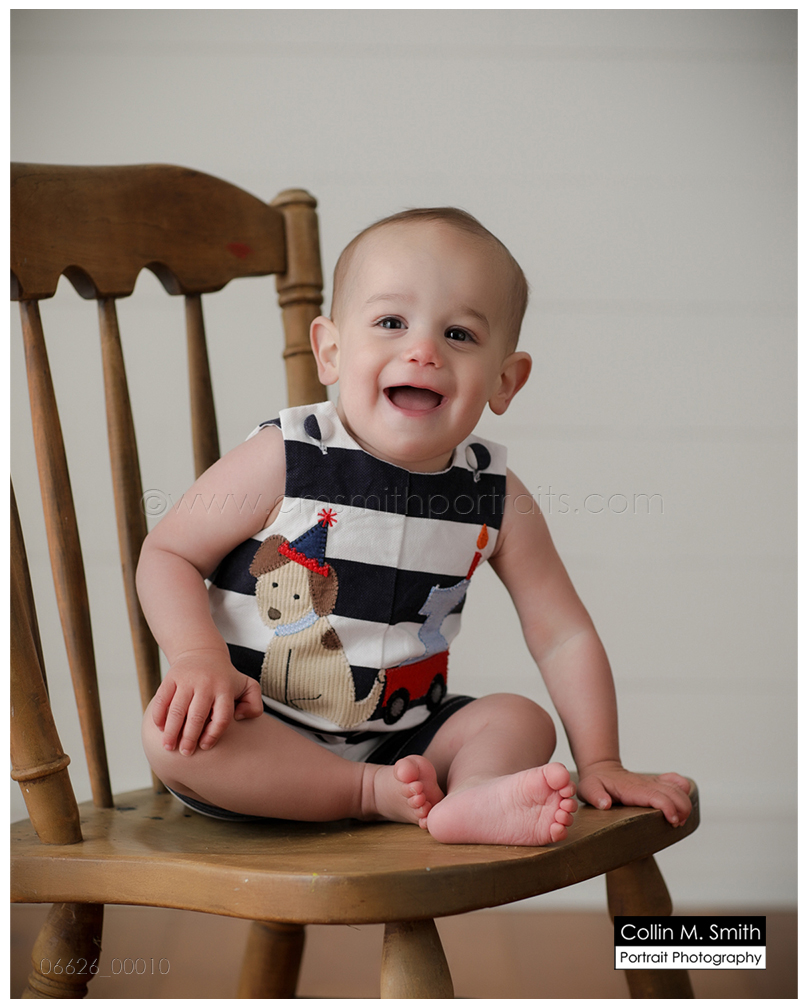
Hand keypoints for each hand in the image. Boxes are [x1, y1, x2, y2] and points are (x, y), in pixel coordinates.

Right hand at [151, 649, 262, 755]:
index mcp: (225, 689)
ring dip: (172, 732)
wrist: (203, 652)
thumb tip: (239, 717)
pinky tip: (160, 729)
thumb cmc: (226, 678)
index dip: (213, 735)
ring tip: (169, 747)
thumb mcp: (248, 686)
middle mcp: (206, 684)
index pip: (221, 717)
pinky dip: (159, 716)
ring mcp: (187, 680)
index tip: (205, 746)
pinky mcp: (171, 677)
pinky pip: (162, 699)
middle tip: (186, 752)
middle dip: (189, 738)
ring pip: (177, 710)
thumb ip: (254, 705)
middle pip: (197, 717)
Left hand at [577, 760, 691, 826]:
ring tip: (679, 820)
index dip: (669, 808)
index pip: (657, 796)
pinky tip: (680, 803)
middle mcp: (647, 784)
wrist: (601, 769)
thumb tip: (605, 804)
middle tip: (676, 825)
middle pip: (674, 793)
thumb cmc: (595, 782)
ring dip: (685, 804)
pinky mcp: (657, 782)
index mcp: (633, 789)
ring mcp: (653, 782)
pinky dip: (685, 791)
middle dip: (682, 810)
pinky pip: (677, 781)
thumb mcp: (588, 789)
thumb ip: (595, 795)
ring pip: (679, 788)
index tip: (672, 821)